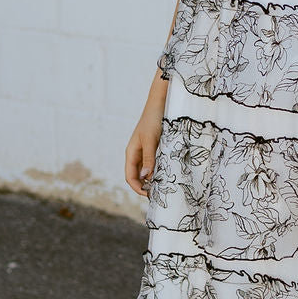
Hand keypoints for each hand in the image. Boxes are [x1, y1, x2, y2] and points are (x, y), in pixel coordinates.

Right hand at [125, 81, 166, 196]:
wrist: (160, 103)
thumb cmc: (153, 120)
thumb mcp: (151, 140)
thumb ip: (149, 158)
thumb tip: (145, 177)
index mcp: (131, 153)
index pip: (130, 176)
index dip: (137, 188)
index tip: (150, 194)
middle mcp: (136, 154)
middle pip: (137, 176)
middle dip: (145, 186)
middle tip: (159, 194)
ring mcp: (145, 151)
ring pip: (146, 171)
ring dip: (152, 179)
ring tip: (164, 186)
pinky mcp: (154, 148)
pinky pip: (153, 164)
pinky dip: (158, 171)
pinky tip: (167, 174)